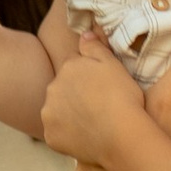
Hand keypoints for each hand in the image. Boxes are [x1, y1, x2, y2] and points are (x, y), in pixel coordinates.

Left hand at [39, 34, 145, 167]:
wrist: (122, 134)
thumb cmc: (122, 97)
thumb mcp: (113, 64)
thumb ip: (95, 47)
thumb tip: (84, 33)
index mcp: (68, 68)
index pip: (73, 68)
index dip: (88, 77)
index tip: (102, 88)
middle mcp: (52, 89)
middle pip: (62, 89)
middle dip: (75, 95)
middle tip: (98, 106)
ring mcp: (49, 114)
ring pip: (57, 111)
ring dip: (69, 114)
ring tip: (92, 123)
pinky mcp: (50, 137)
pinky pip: (57, 133)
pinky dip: (68, 135)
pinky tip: (85, 137)